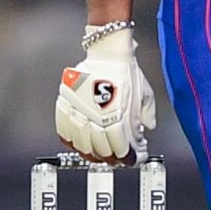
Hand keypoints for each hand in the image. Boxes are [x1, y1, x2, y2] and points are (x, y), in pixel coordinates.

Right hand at [55, 28, 155, 163]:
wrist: (108, 50)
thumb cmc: (126, 69)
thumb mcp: (145, 93)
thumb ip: (147, 113)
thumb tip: (147, 128)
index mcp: (117, 112)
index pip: (119, 145)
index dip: (126, 157)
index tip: (131, 159)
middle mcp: (97, 112)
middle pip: (100, 147)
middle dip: (110, 158)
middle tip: (116, 159)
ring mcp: (80, 108)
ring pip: (81, 142)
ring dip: (90, 153)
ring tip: (98, 156)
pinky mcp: (67, 101)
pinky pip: (63, 128)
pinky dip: (69, 140)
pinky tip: (77, 144)